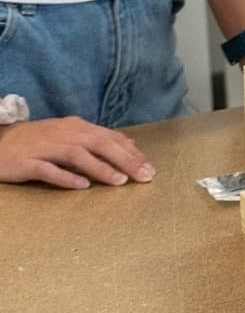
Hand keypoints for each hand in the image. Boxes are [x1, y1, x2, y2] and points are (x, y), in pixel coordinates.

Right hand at [0, 117, 155, 188]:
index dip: (131, 152)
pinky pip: (48, 170)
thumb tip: (129, 145)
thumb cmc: (38, 141)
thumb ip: (97, 140)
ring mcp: (45, 147)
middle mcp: (64, 134)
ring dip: (101, 168)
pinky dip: (66, 177)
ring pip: (78, 155)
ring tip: (120, 181)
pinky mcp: (27, 162)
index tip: (149, 166)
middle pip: (100, 144)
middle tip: (144, 176)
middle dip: (125, 160)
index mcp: (77, 127)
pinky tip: (81, 186)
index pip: (110, 137)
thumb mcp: (70, 135)